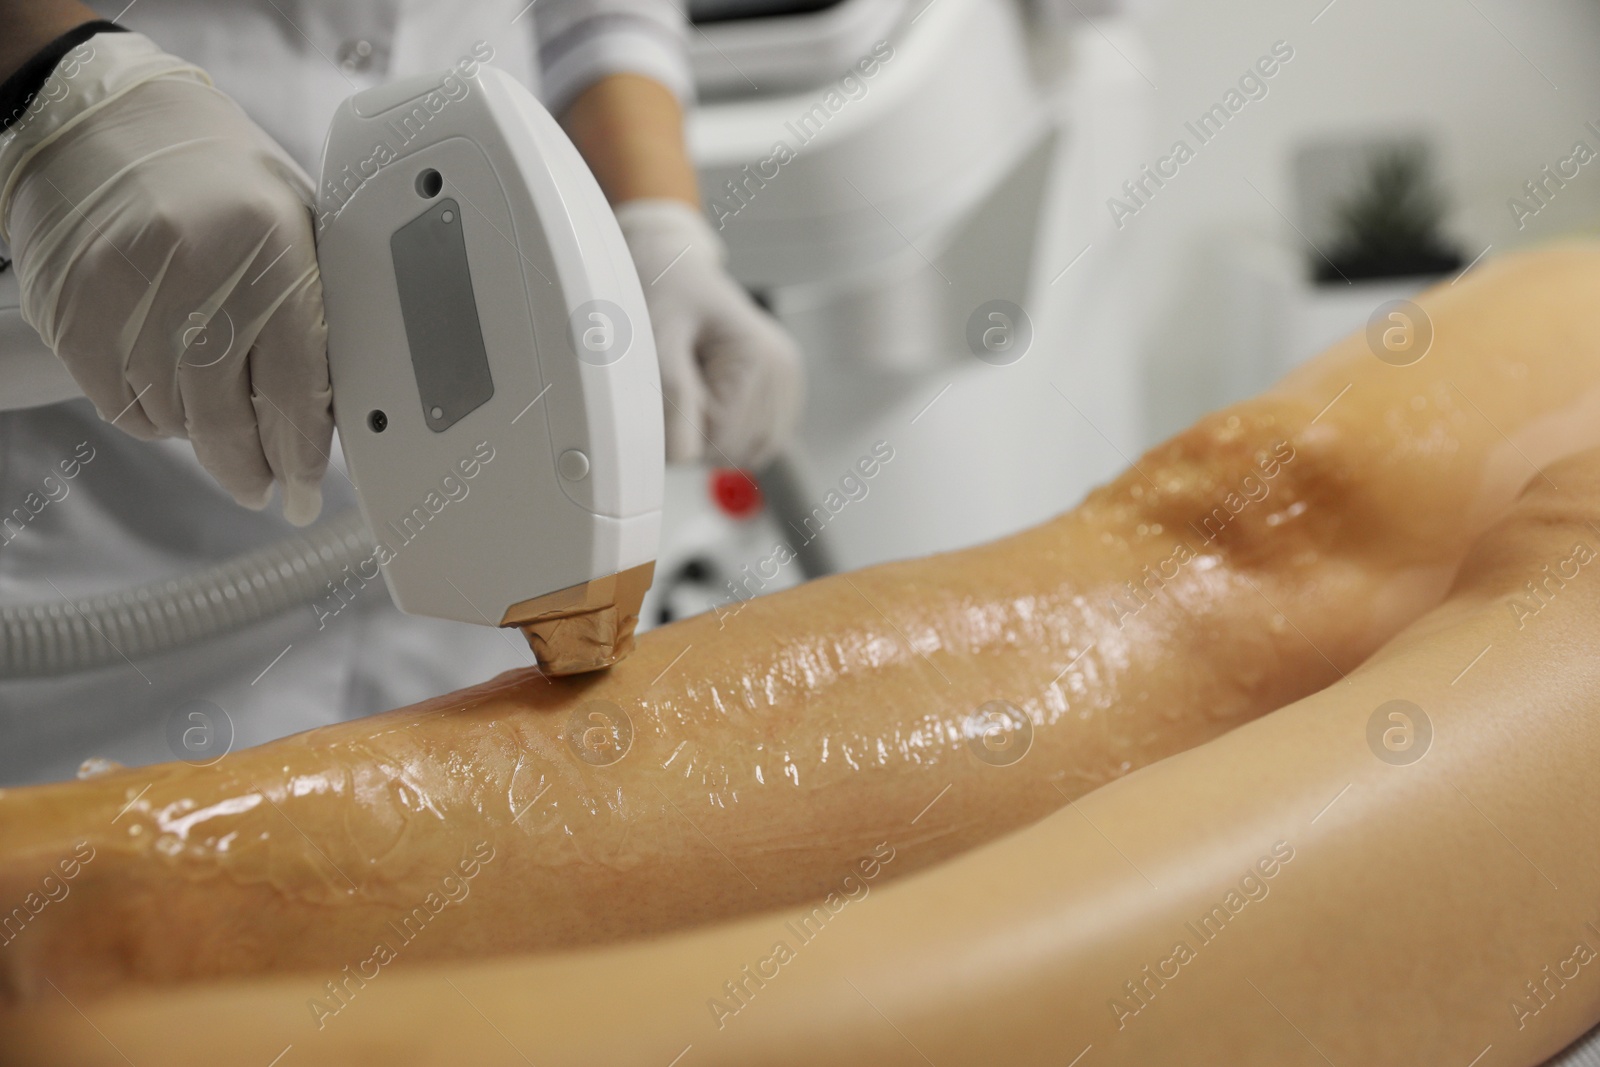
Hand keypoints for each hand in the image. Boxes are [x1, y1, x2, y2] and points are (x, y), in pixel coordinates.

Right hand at [0, 32, 331, 524]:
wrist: (100, 120)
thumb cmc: (217, 178)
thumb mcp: (295, 225)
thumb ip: (315, 310)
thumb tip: (334, 413)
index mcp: (273, 244)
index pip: (297, 385)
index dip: (302, 453)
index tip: (305, 489)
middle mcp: (198, 267)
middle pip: (228, 416)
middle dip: (251, 467)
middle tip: (262, 486)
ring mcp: (127, 290)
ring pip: (174, 418)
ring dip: (202, 437)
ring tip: (216, 419)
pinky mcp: (74, 308)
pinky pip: (120, 404)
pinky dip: (152, 415)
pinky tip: (169, 393)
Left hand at [614, 198, 803, 466]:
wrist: (679, 272)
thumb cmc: (664, 296)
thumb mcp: (657, 339)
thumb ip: (671, 395)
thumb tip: (682, 456)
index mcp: (760, 357)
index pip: (719, 436)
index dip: (679, 428)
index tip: (660, 393)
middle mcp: (785, 372)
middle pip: (734, 448)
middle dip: (695, 432)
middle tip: (673, 386)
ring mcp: (790, 384)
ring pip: (747, 452)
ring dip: (712, 437)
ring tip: (694, 389)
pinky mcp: (785, 393)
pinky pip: (758, 443)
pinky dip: (730, 435)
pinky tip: (712, 402)